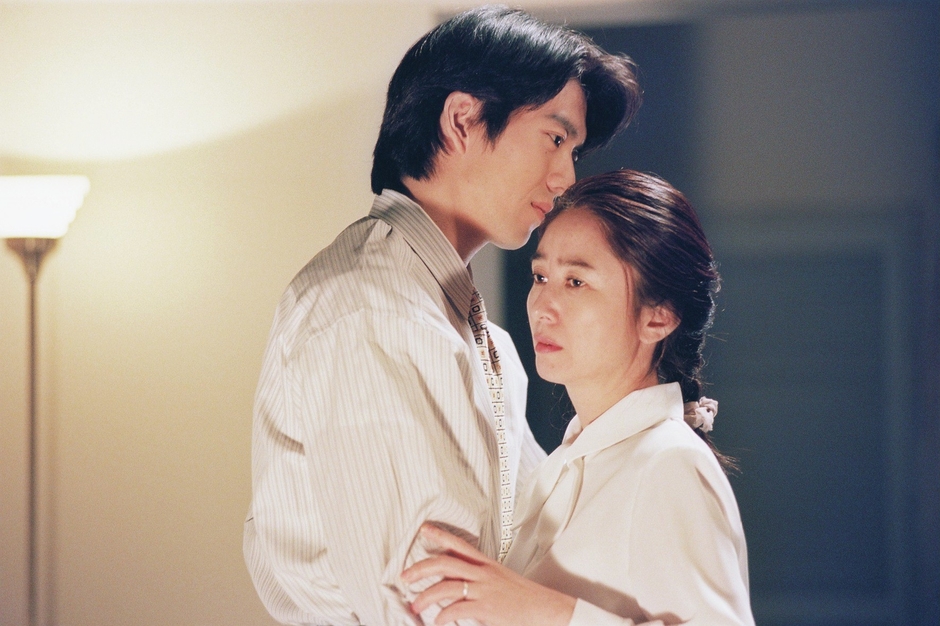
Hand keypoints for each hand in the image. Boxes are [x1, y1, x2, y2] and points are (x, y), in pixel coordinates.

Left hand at [400, 523, 575, 625]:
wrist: (546, 609)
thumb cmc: (524, 598)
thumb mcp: (502, 580)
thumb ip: (481, 578)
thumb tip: (460, 584)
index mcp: (487, 564)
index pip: (459, 544)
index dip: (440, 536)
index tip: (423, 530)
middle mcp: (483, 574)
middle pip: (444, 564)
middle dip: (420, 568)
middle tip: (405, 577)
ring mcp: (484, 590)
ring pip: (445, 587)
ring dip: (425, 597)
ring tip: (414, 606)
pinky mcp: (486, 609)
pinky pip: (456, 610)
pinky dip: (442, 616)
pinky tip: (437, 621)